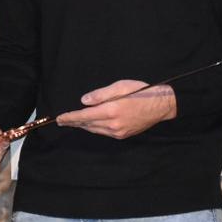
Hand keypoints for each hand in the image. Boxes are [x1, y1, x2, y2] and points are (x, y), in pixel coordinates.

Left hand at [56, 79, 175, 139]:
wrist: (161, 105)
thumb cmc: (142, 92)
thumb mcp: (120, 86)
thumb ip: (100, 95)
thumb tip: (84, 101)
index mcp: (111, 111)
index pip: (83, 116)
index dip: (70, 118)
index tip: (59, 118)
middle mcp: (113, 124)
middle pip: (87, 125)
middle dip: (74, 122)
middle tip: (62, 120)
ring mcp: (118, 132)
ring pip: (95, 130)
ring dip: (84, 126)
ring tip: (74, 121)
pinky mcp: (123, 135)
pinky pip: (104, 132)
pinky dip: (95, 128)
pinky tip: (91, 124)